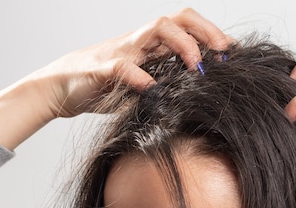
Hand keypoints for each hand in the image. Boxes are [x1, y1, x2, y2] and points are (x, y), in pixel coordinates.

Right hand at [33, 8, 232, 118]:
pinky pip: (123, 68)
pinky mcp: (103, 70)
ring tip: (195, 67)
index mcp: (151, 46)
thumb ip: (164, 86)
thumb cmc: (104, 87)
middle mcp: (140, 43)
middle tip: (224, 54)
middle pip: (178, 19)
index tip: (233, 54)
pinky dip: (139, 77)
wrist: (62, 88)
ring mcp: (123, 53)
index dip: (212, 36)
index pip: (187, 27)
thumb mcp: (141, 87)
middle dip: (206, 32)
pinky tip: (153, 89)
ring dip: (181, 44)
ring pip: (155, 30)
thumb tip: (197, 101)